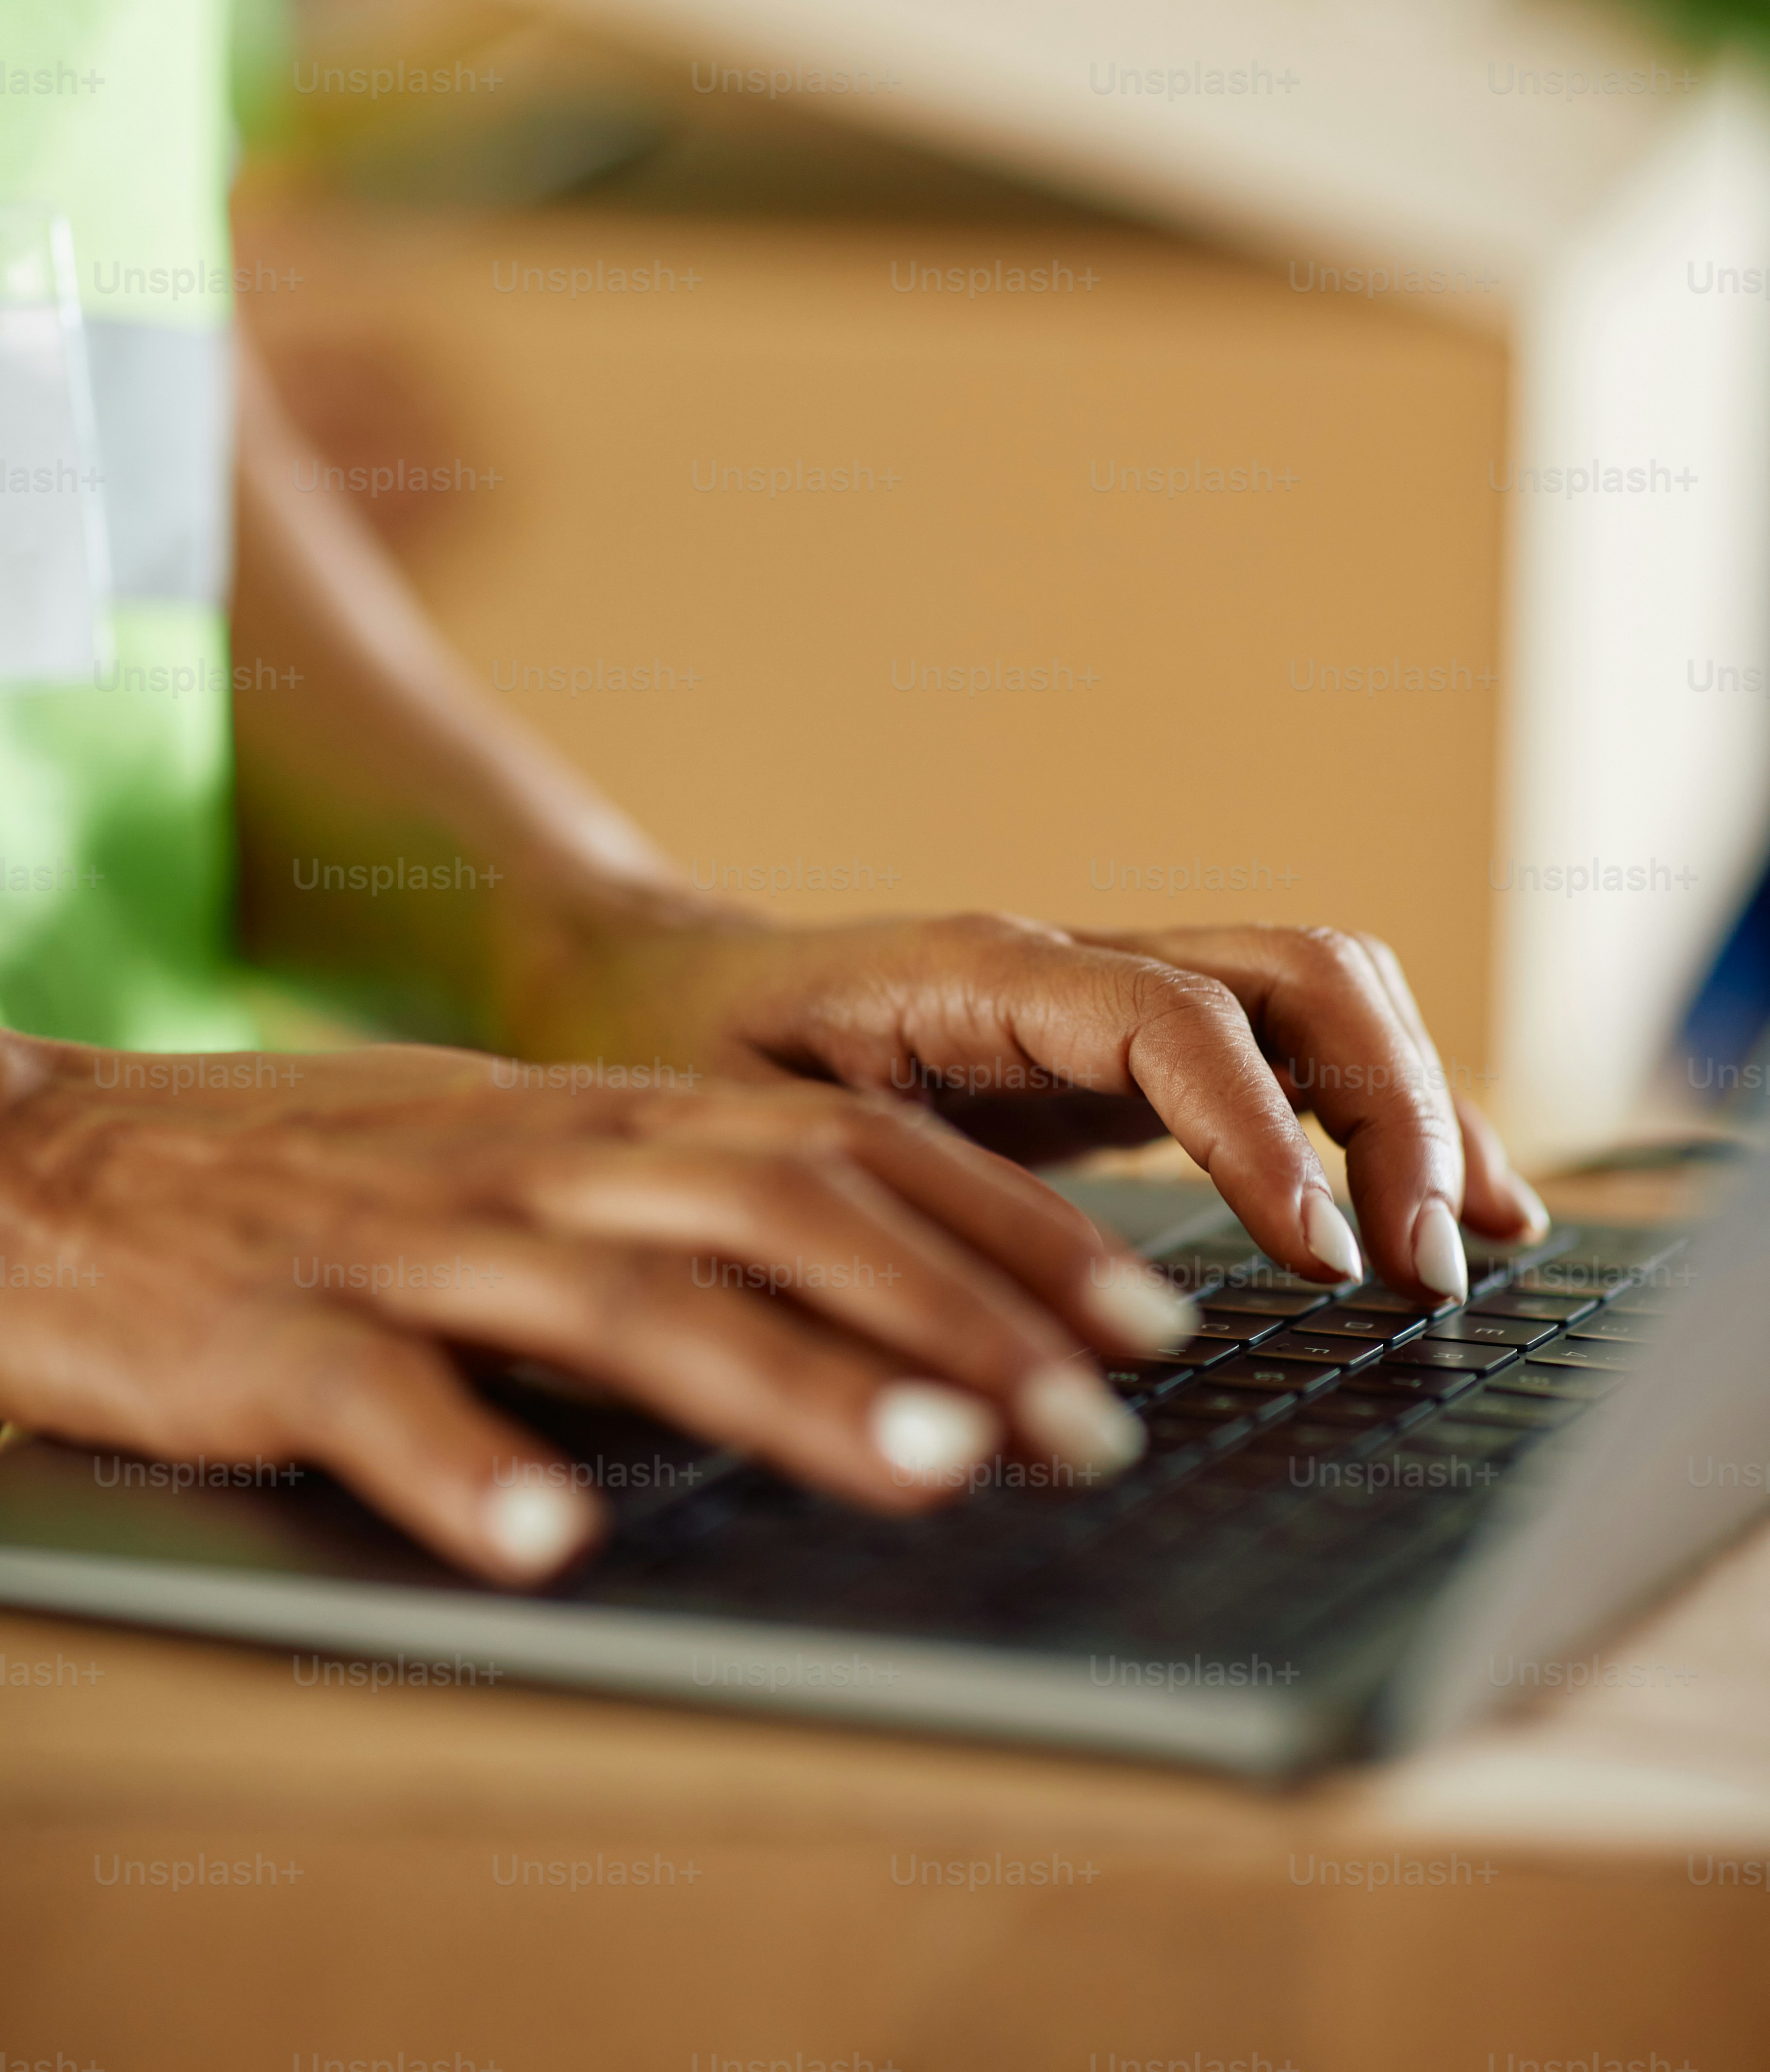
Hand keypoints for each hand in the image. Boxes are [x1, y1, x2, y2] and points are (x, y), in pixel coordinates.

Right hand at [0, 1034, 1187, 1581]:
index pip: (849, 1151)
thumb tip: (877, 1281)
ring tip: (930, 1465)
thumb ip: (672, 1199)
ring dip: (789, 1382)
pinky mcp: (268, 1338)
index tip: (1143, 1317)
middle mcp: (531, 1165)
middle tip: (1100, 1421)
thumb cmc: (321, 1174)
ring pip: (622, 1303)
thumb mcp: (517, 1157)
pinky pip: (378, 1401)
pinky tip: (548, 1538)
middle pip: (780, 1213)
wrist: (62, 1159)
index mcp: (598, 1124)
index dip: (1007, 1231)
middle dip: (961, 1312)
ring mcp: (403, 1247)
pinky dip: (469, 1464)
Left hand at [493, 904, 1547, 1306]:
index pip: (1171, 1019)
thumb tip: (994, 1383)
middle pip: (1291, 972)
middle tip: (1417, 1269)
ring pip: (1317, 995)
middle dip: (1387, 1107)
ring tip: (1471, 1244)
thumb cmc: (681, 1083)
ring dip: (1412, 1104)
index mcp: (975, 972)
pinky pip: (1292, 1050)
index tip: (1323, 1261)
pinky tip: (1442, 1214)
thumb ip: (854, 1233)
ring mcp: (1110, 994)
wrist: (651, 1002)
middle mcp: (1066, 963)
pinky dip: (1382, 1117)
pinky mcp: (1130, 1049)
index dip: (1261, 1133)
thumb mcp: (744, 1156)